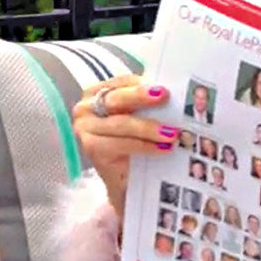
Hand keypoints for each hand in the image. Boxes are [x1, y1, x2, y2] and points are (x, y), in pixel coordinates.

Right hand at [71, 75, 175, 222]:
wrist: (128, 178)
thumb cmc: (136, 141)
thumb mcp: (142, 116)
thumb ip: (150, 103)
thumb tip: (174, 92)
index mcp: (99, 92)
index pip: (122, 82)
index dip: (142, 84)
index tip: (164, 87)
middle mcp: (87, 108)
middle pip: (117, 99)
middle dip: (141, 96)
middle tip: (165, 96)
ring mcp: (85, 128)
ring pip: (120, 123)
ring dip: (149, 128)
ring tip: (172, 133)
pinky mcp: (91, 148)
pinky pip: (120, 144)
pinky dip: (144, 146)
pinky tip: (164, 148)